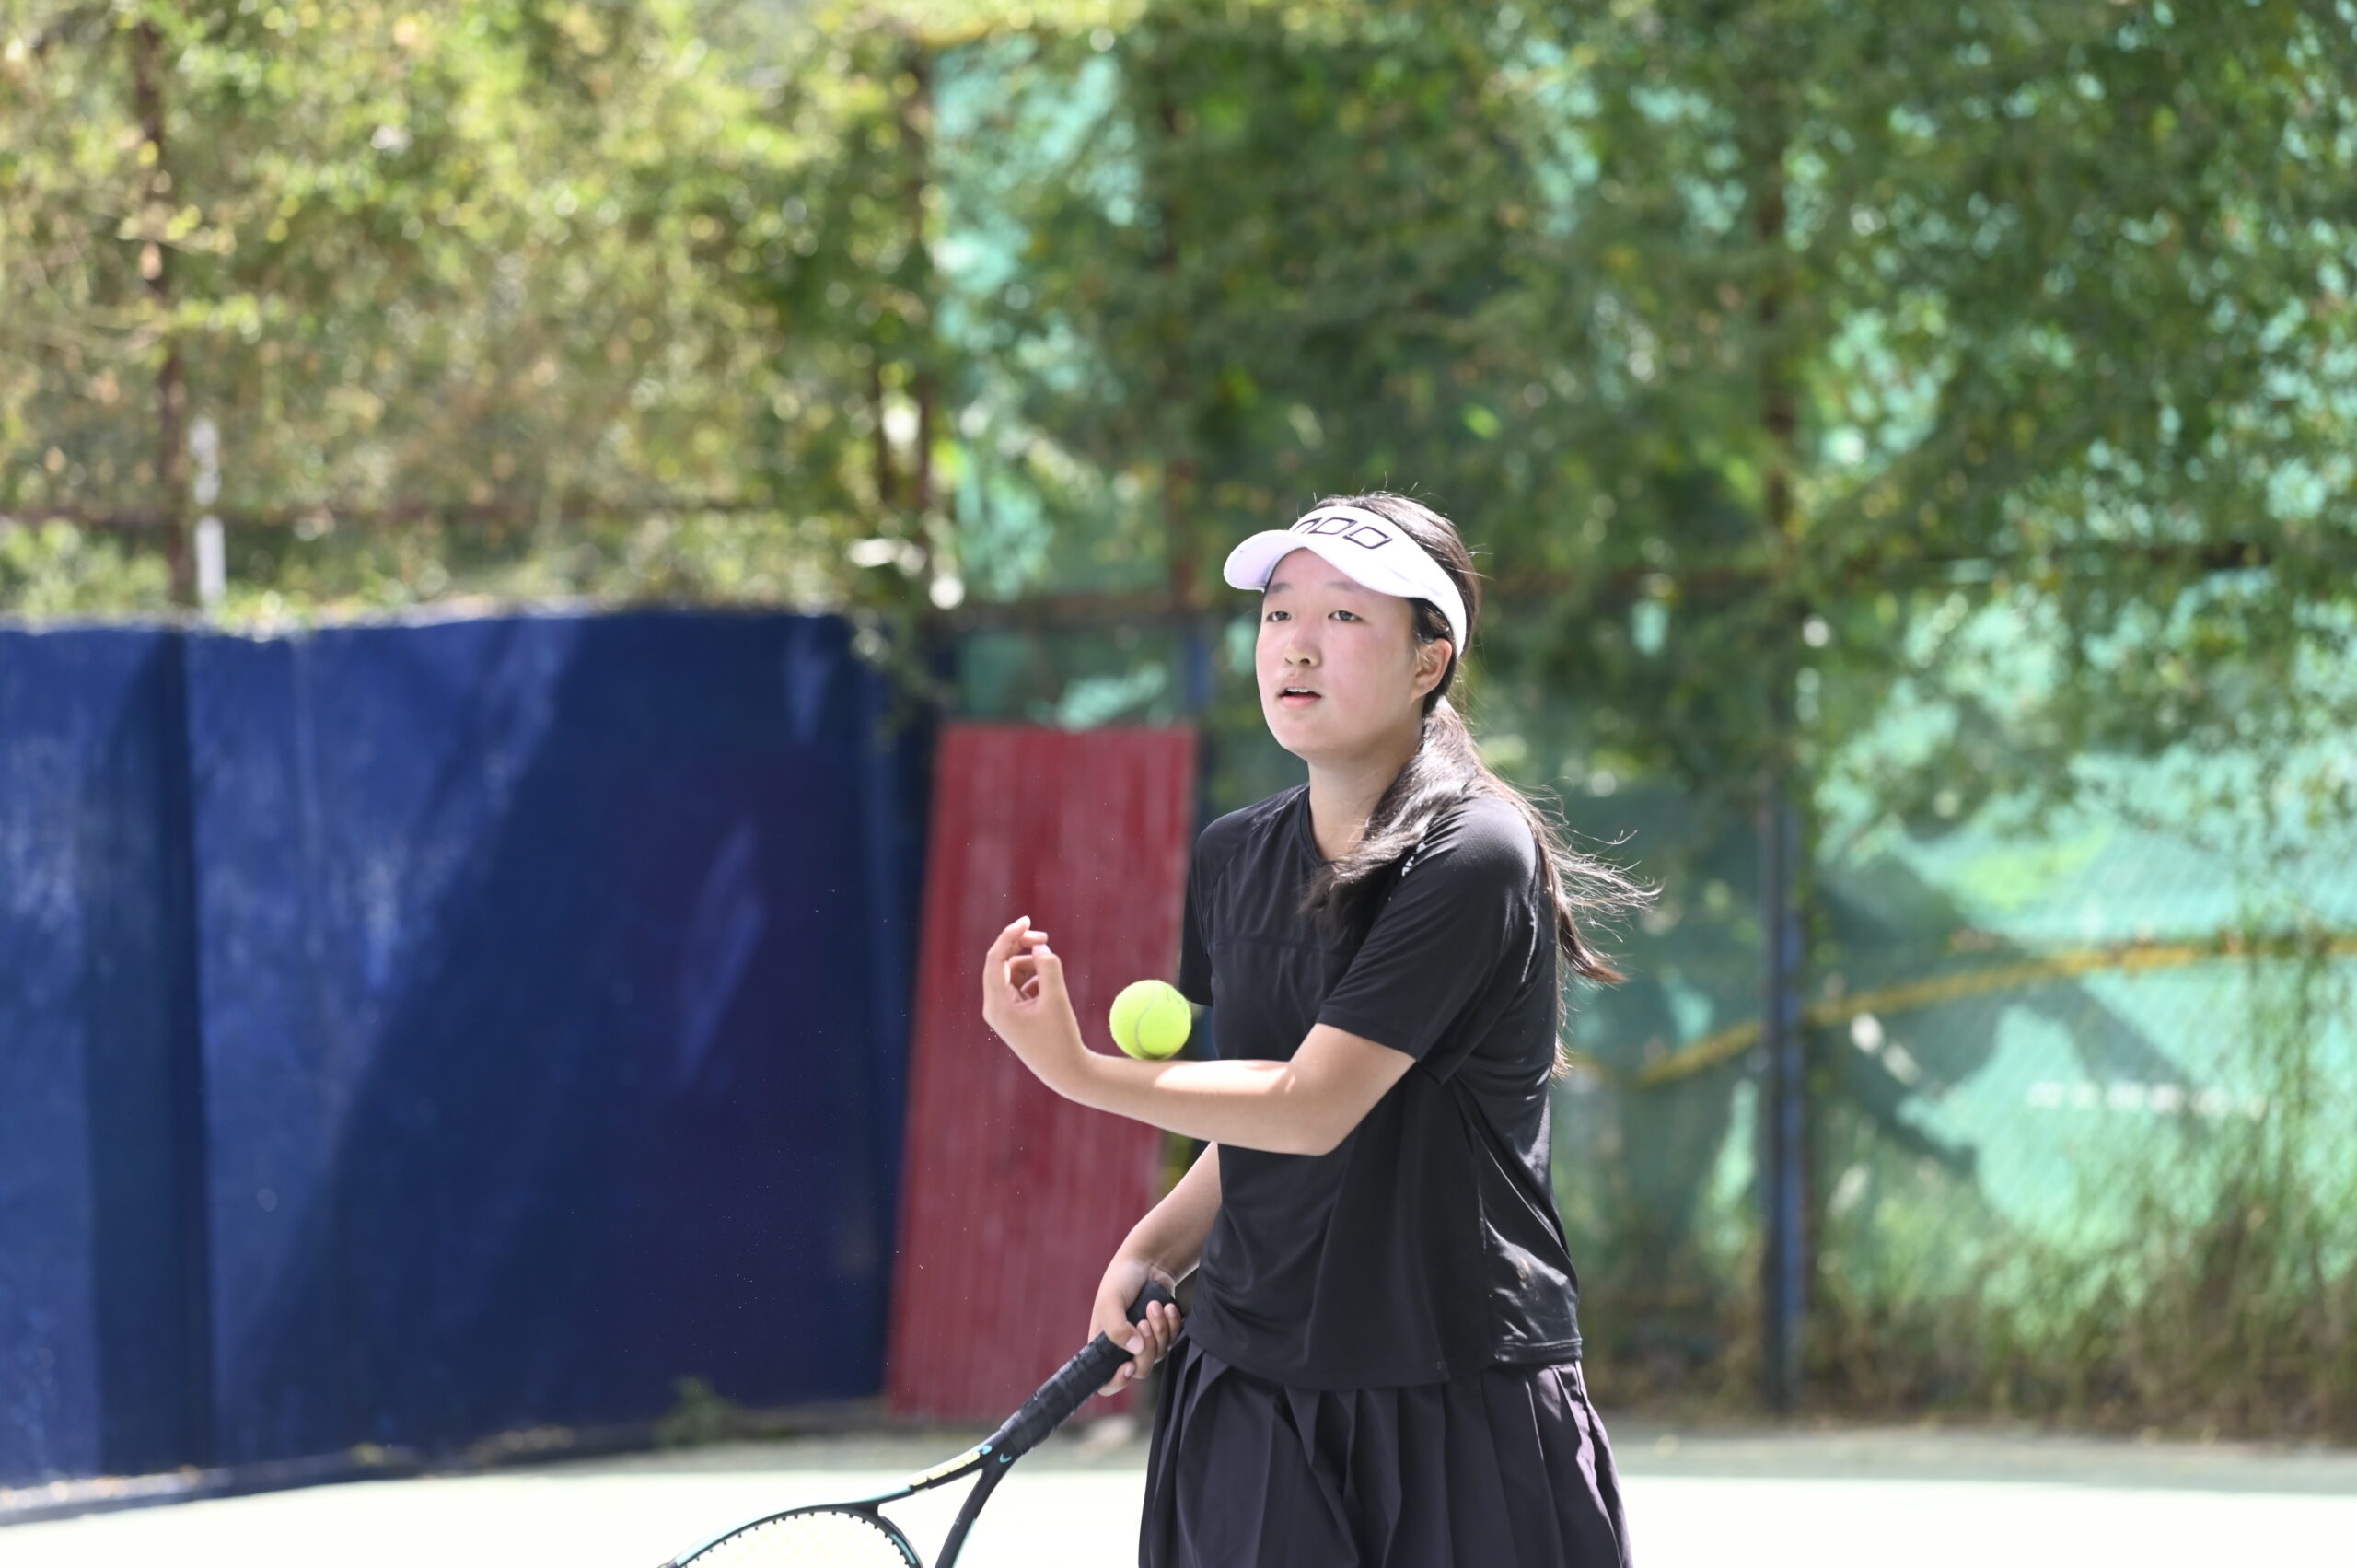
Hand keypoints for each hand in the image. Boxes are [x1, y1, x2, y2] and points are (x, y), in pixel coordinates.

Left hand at [980, 916, 1085, 1089]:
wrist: (1066, 1071)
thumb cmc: (1061, 1037)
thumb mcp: (1057, 998)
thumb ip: (1048, 967)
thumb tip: (1039, 947)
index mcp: (996, 1004)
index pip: (995, 959)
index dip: (1009, 936)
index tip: (1027, 920)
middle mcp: (994, 1007)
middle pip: (1001, 963)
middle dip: (1022, 948)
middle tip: (1045, 938)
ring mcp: (1003, 1011)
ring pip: (1013, 973)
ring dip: (1032, 965)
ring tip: (1052, 978)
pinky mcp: (1014, 1014)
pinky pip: (1021, 986)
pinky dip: (1036, 980)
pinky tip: (1051, 995)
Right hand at [1091, 1255, 1184, 1397]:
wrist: (1147, 1262)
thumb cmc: (1121, 1280)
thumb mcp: (1110, 1301)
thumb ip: (1117, 1328)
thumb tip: (1135, 1349)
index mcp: (1104, 1347)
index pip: (1106, 1382)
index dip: (1116, 1382)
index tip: (1128, 1367)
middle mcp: (1125, 1349)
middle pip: (1140, 1370)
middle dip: (1147, 1347)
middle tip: (1144, 1321)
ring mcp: (1146, 1343)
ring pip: (1159, 1356)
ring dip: (1160, 1330)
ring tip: (1155, 1305)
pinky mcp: (1164, 1334)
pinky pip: (1174, 1342)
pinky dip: (1174, 1324)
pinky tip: (1169, 1307)